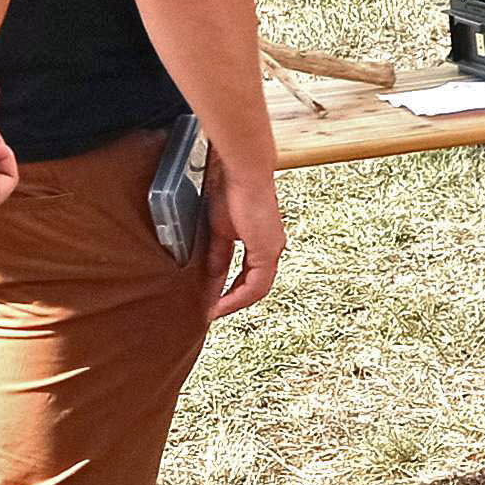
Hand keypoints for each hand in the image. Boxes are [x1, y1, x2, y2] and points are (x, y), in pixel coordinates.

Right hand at [198, 160, 283, 321]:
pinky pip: (256, 284)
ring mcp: (272, 249)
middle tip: (213, 311)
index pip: (248, 274)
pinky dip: (239, 296)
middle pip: (254, 285)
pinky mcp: (268, 250)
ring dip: (235, 302)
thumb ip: (218, 255)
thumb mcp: (220, 230)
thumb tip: (212, 276)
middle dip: (232, 300)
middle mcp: (271, 247)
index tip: (213, 301)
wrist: (242, 173)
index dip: (231, 290)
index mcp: (261, 240)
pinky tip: (223, 302)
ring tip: (215, 311)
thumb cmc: (231, 190)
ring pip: (257, 288)